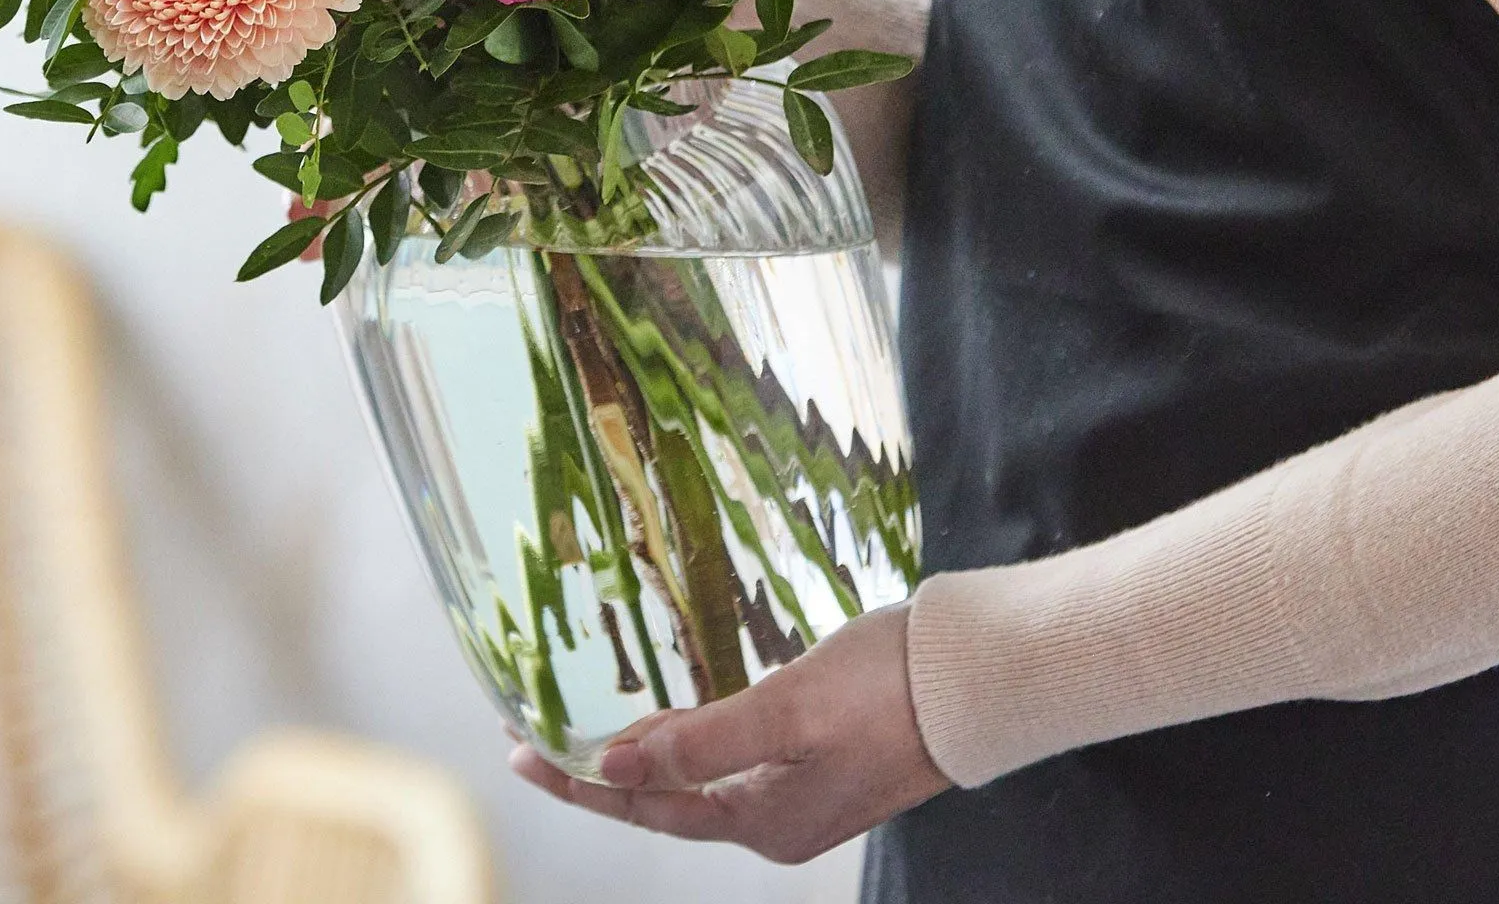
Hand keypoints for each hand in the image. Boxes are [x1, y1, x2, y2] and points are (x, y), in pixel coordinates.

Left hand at [508, 601, 948, 862]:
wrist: (978, 677)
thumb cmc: (886, 688)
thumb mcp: (787, 711)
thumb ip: (701, 742)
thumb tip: (613, 768)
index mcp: (765, 821)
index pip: (647, 807)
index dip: (580, 782)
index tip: (521, 755)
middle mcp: (777, 819)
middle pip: (665, 801)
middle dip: (599, 774)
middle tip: (536, 742)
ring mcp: (801, 791)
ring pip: (696, 779)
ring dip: (642, 756)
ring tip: (586, 733)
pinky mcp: (820, 756)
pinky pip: (729, 759)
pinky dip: (687, 740)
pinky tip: (670, 721)